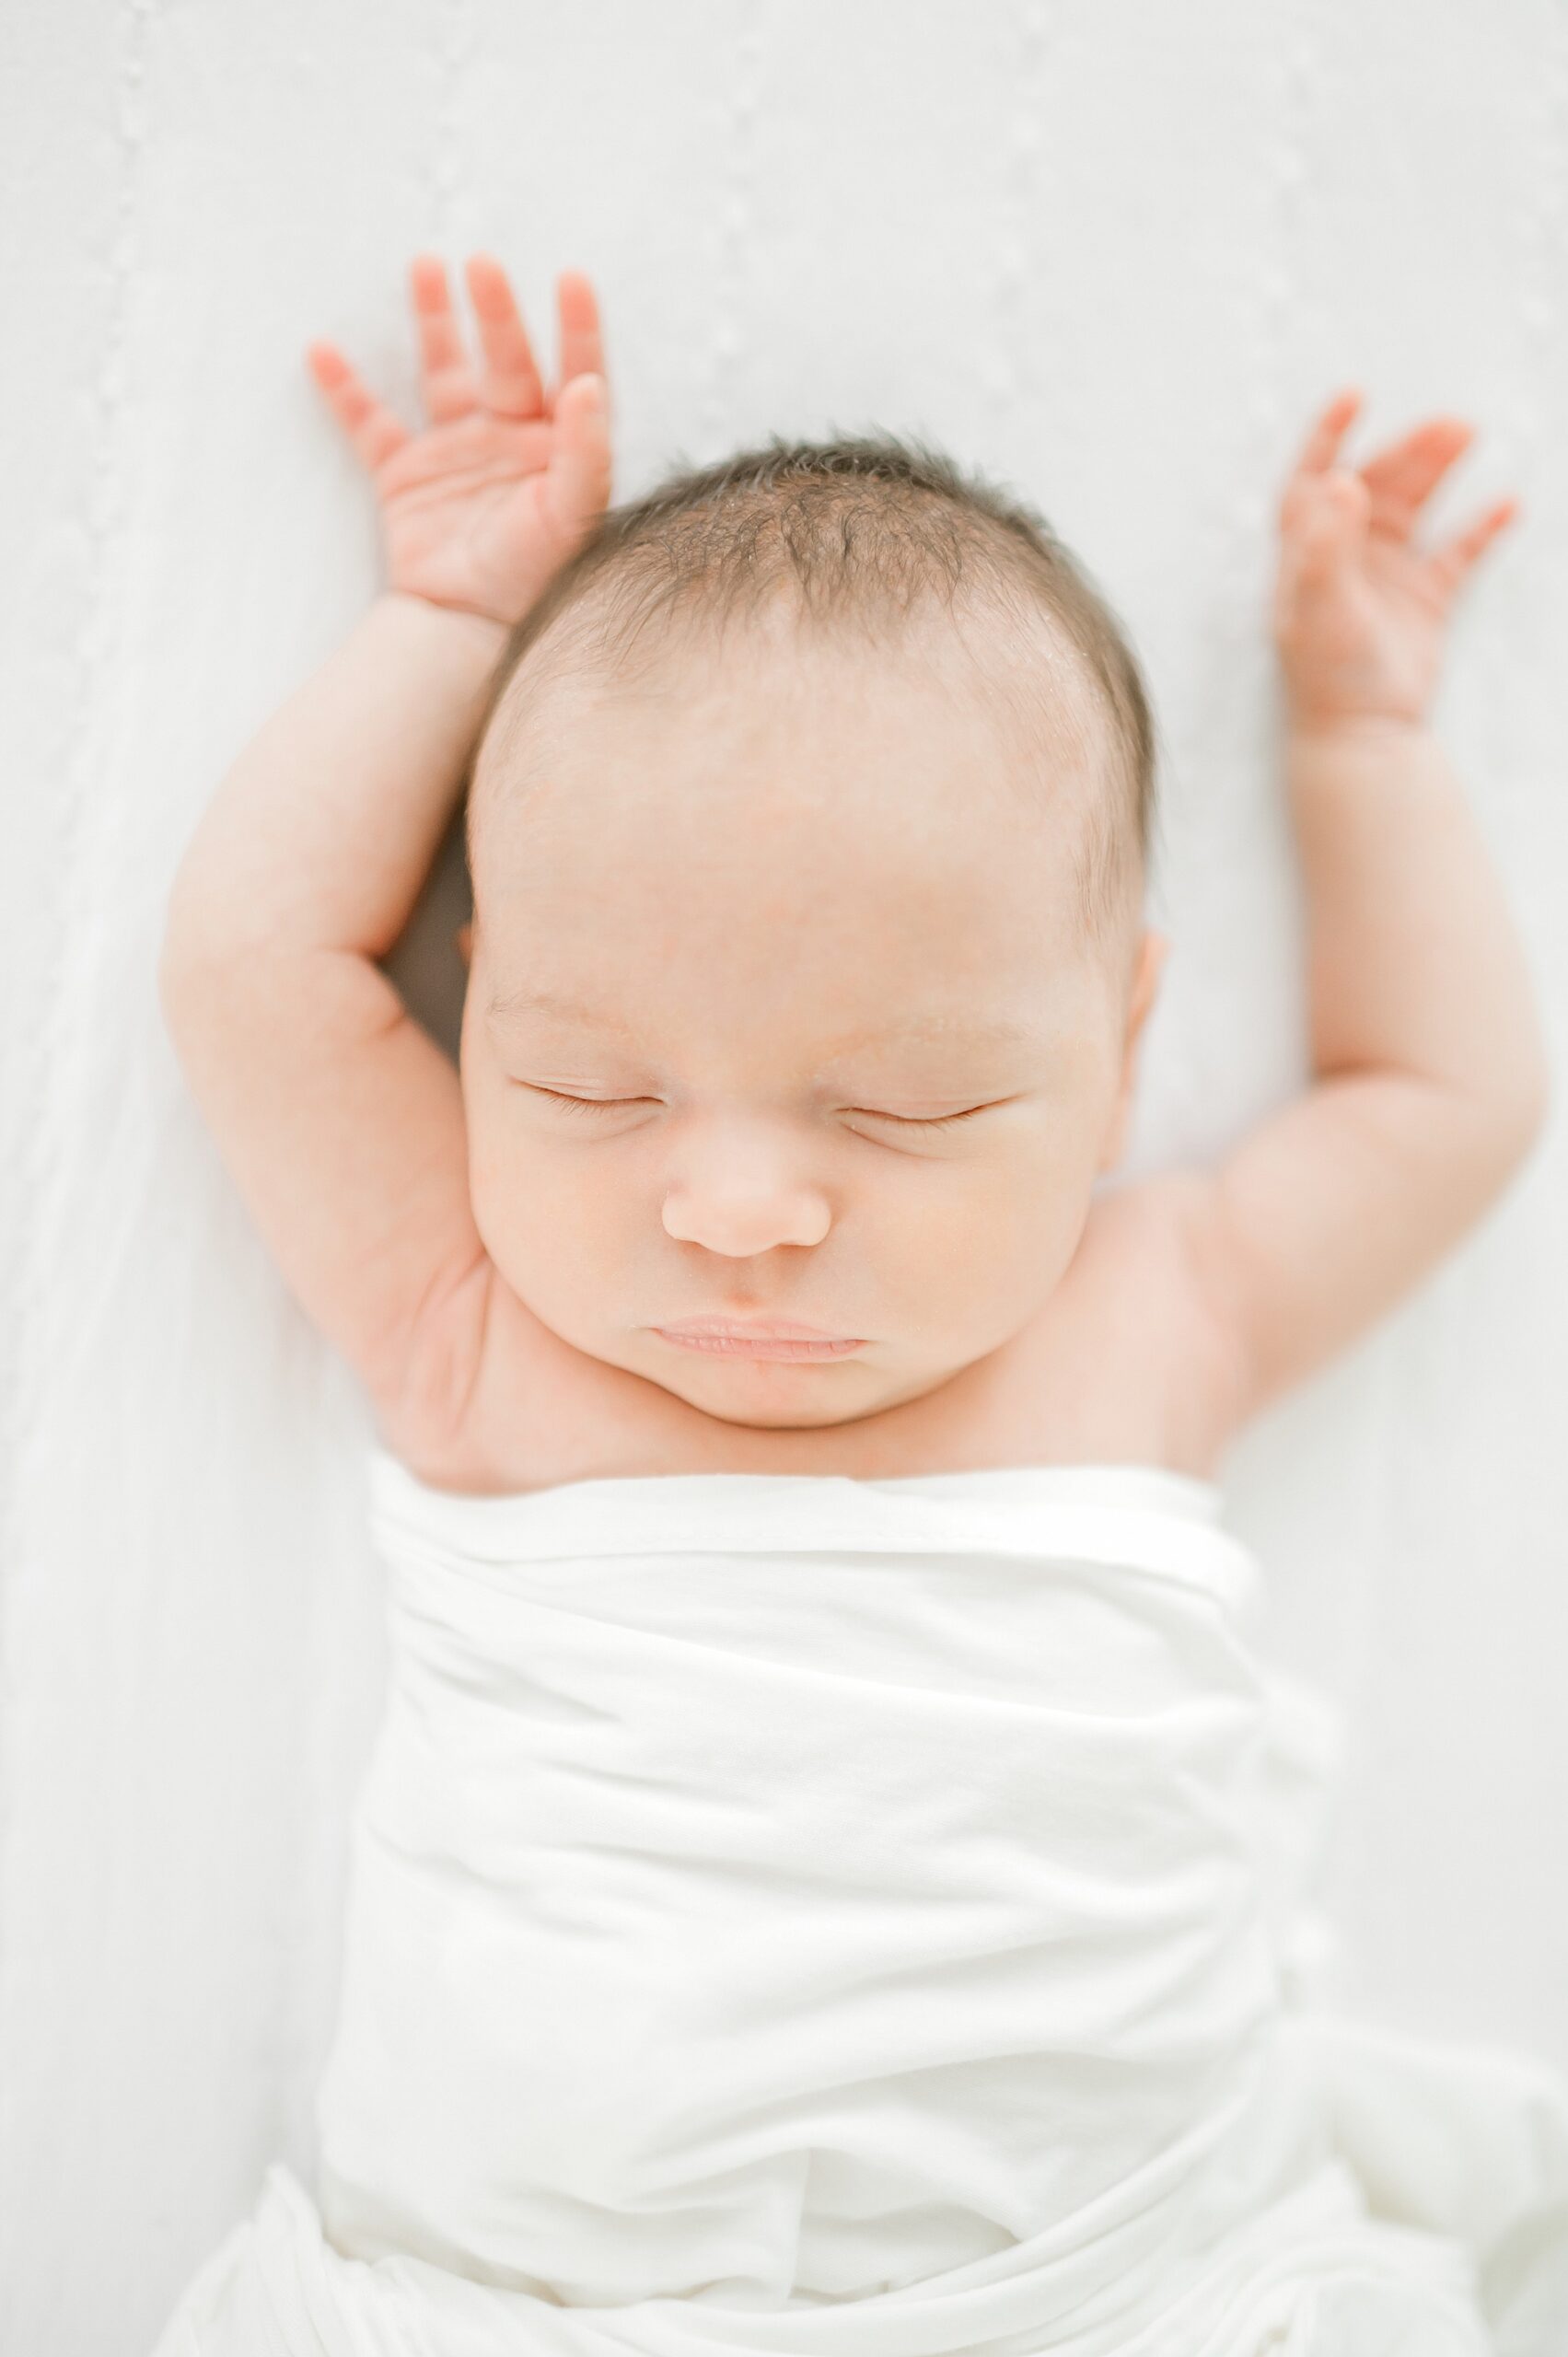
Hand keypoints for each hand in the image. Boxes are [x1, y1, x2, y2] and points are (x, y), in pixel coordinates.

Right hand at [305, 253, 611, 626]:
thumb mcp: (572, 516)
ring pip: (445, 372)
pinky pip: (372, 423)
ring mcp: (457, 453)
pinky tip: (323, 350)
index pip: (575, 372)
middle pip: (508, 361)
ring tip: (425, 265)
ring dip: (436, 321)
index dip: (576, 327)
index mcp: (558, 448)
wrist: (464, 630)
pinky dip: (346, 390)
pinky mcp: (407, 475)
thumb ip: (587, 452)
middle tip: (481, 262)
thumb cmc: (531, 577)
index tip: (572, 277)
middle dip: (496, 312)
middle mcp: (511, 441)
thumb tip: (591, 384)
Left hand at [1273, 388, 1518, 730]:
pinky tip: (1506, 504)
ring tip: (1469, 434)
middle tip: (1448, 424)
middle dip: (1407, 449)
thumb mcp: (1319, 605)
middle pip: (1375, 483)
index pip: (1312, 481)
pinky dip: (1481, 527)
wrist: (1362, 734)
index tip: (1352, 396)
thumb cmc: (1325, 675)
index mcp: (1305, 553)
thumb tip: (1342, 480)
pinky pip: (1457, 552)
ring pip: (1415, 505)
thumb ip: (1327, 543)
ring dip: (1439, 469)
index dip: (1328, 436)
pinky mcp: (1425, 600)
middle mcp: (1344, 555)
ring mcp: (1386, 575)